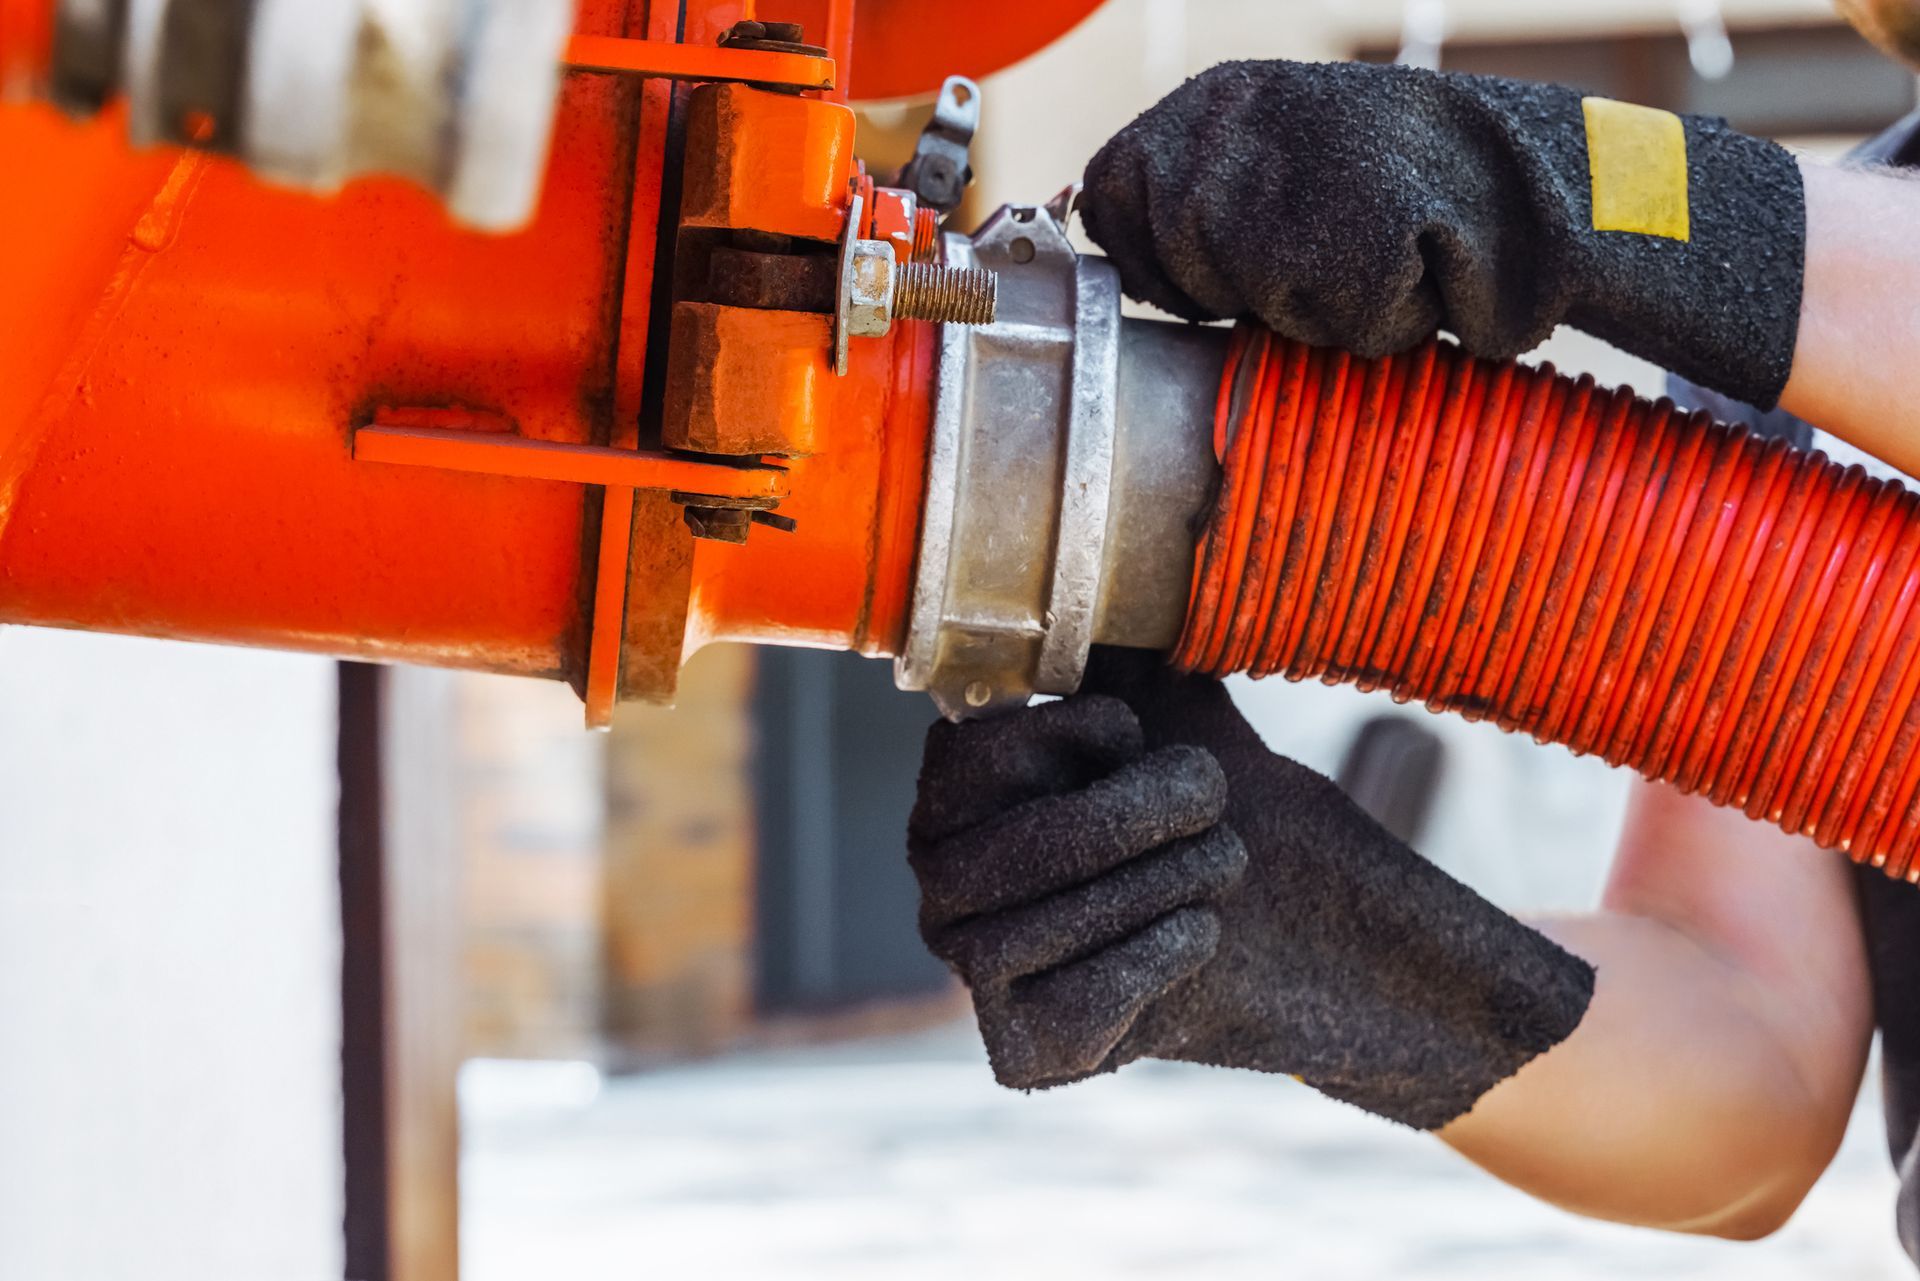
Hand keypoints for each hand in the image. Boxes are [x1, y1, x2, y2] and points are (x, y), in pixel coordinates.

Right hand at [908, 648, 1594, 1129]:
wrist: (1337, 942)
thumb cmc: (1247, 816)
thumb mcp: (1183, 715)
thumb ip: (1124, 649)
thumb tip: (1113, 540)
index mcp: (965, 798)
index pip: (958, 761)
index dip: (1054, 742)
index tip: (1136, 737)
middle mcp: (949, 888)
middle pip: (991, 852)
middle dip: (1121, 820)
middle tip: (1214, 800)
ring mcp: (984, 977)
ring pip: (1024, 931)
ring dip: (1152, 885)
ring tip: (1225, 867)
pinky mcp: (1033, 1053)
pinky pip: (1067, 1001)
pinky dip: (1152, 960)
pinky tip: (1202, 938)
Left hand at [1081, 59, 1803, 409]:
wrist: (1530, 188)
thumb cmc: (1393, 202)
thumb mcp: (1271, 171)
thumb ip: (1190, 199)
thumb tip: (1102, 236)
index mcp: (1212, 100)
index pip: (1110, 193)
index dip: (1146, 260)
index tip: (1200, 286)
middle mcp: (1242, 118)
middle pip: (1177, 253)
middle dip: (1233, 292)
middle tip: (1316, 266)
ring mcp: (1297, 165)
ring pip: (1248, 294)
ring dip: (1307, 309)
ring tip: (1369, 261)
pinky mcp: (1356, 219)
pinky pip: (1327, 316)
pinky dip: (1371, 320)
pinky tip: (1412, 276)